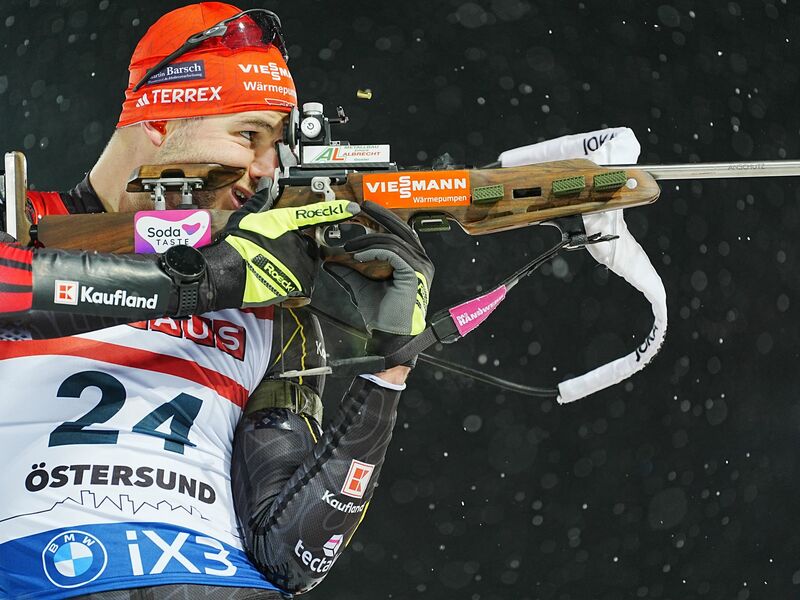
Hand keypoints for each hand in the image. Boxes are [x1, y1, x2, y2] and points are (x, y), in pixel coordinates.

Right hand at [206, 191, 359, 307]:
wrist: (228, 272)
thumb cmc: (236, 245)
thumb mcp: (246, 217)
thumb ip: (260, 200)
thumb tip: (265, 183)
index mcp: (287, 223)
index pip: (316, 215)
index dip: (335, 211)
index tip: (352, 209)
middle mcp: (297, 242)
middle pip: (309, 245)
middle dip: (298, 250)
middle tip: (278, 254)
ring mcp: (300, 264)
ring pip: (307, 265)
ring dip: (297, 268)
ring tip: (274, 268)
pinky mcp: (299, 284)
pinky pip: (304, 284)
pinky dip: (295, 285)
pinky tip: (278, 281)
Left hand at [324, 201, 433, 366]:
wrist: (390, 336)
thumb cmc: (382, 315)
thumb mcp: (362, 287)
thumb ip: (351, 272)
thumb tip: (332, 261)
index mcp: (413, 261)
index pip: (400, 232)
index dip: (383, 219)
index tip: (365, 209)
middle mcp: (421, 261)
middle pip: (401, 228)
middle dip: (380, 215)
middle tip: (362, 205)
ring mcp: (420, 266)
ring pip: (392, 240)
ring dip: (368, 240)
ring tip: (350, 247)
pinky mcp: (413, 273)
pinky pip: (391, 252)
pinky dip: (373, 251)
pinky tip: (358, 256)